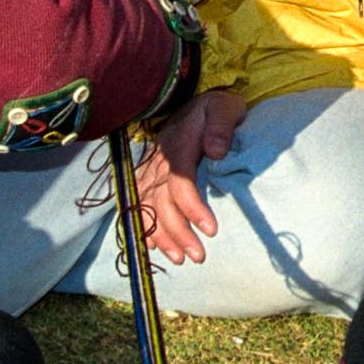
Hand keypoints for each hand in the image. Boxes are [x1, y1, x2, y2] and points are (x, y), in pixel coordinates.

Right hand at [133, 88, 246, 264]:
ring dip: (161, 235)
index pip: (180, 180)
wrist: (198, 104)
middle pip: (162, 201)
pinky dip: (144, 225)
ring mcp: (150, 168)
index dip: (192, 207)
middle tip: (198, 256)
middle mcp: (159, 159)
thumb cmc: (217, 108)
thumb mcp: (224, 108)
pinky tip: (154, 247)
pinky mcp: (148, 175)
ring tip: (180, 259)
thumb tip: (216, 152)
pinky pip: (139, 203)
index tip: (211, 229)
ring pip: (148, 206)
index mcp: (178, 144)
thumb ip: (220, 126)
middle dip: (178, 232)